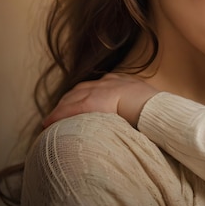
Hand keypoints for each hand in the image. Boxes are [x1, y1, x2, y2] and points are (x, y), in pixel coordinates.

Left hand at [43, 73, 158, 127]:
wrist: (156, 108)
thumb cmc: (156, 112)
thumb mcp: (145, 106)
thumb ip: (135, 109)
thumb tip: (134, 122)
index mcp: (122, 82)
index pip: (96, 87)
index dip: (83, 96)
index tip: (75, 104)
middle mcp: (109, 82)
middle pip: (80, 90)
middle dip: (67, 102)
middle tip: (56, 115)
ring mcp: (102, 89)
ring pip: (73, 98)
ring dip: (60, 109)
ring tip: (49, 122)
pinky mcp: (94, 100)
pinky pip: (71, 108)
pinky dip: (59, 115)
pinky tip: (49, 123)